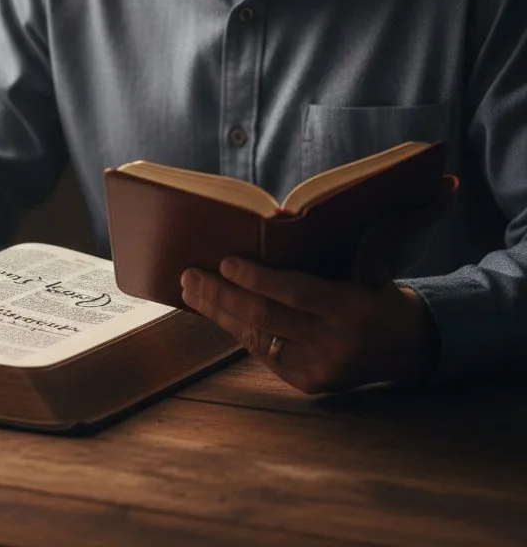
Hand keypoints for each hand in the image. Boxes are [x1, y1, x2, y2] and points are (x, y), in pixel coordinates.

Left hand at [180, 257, 438, 393]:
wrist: (412, 347)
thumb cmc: (380, 291)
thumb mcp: (372, 266)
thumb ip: (340, 248)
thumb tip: (289, 217)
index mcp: (353, 308)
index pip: (294, 292)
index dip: (256, 278)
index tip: (224, 261)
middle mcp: (336, 343)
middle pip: (265, 317)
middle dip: (221, 295)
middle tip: (189, 274)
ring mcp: (322, 369)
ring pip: (257, 338)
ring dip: (219, 313)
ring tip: (191, 291)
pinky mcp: (310, 385)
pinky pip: (264, 354)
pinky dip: (238, 330)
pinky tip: (215, 311)